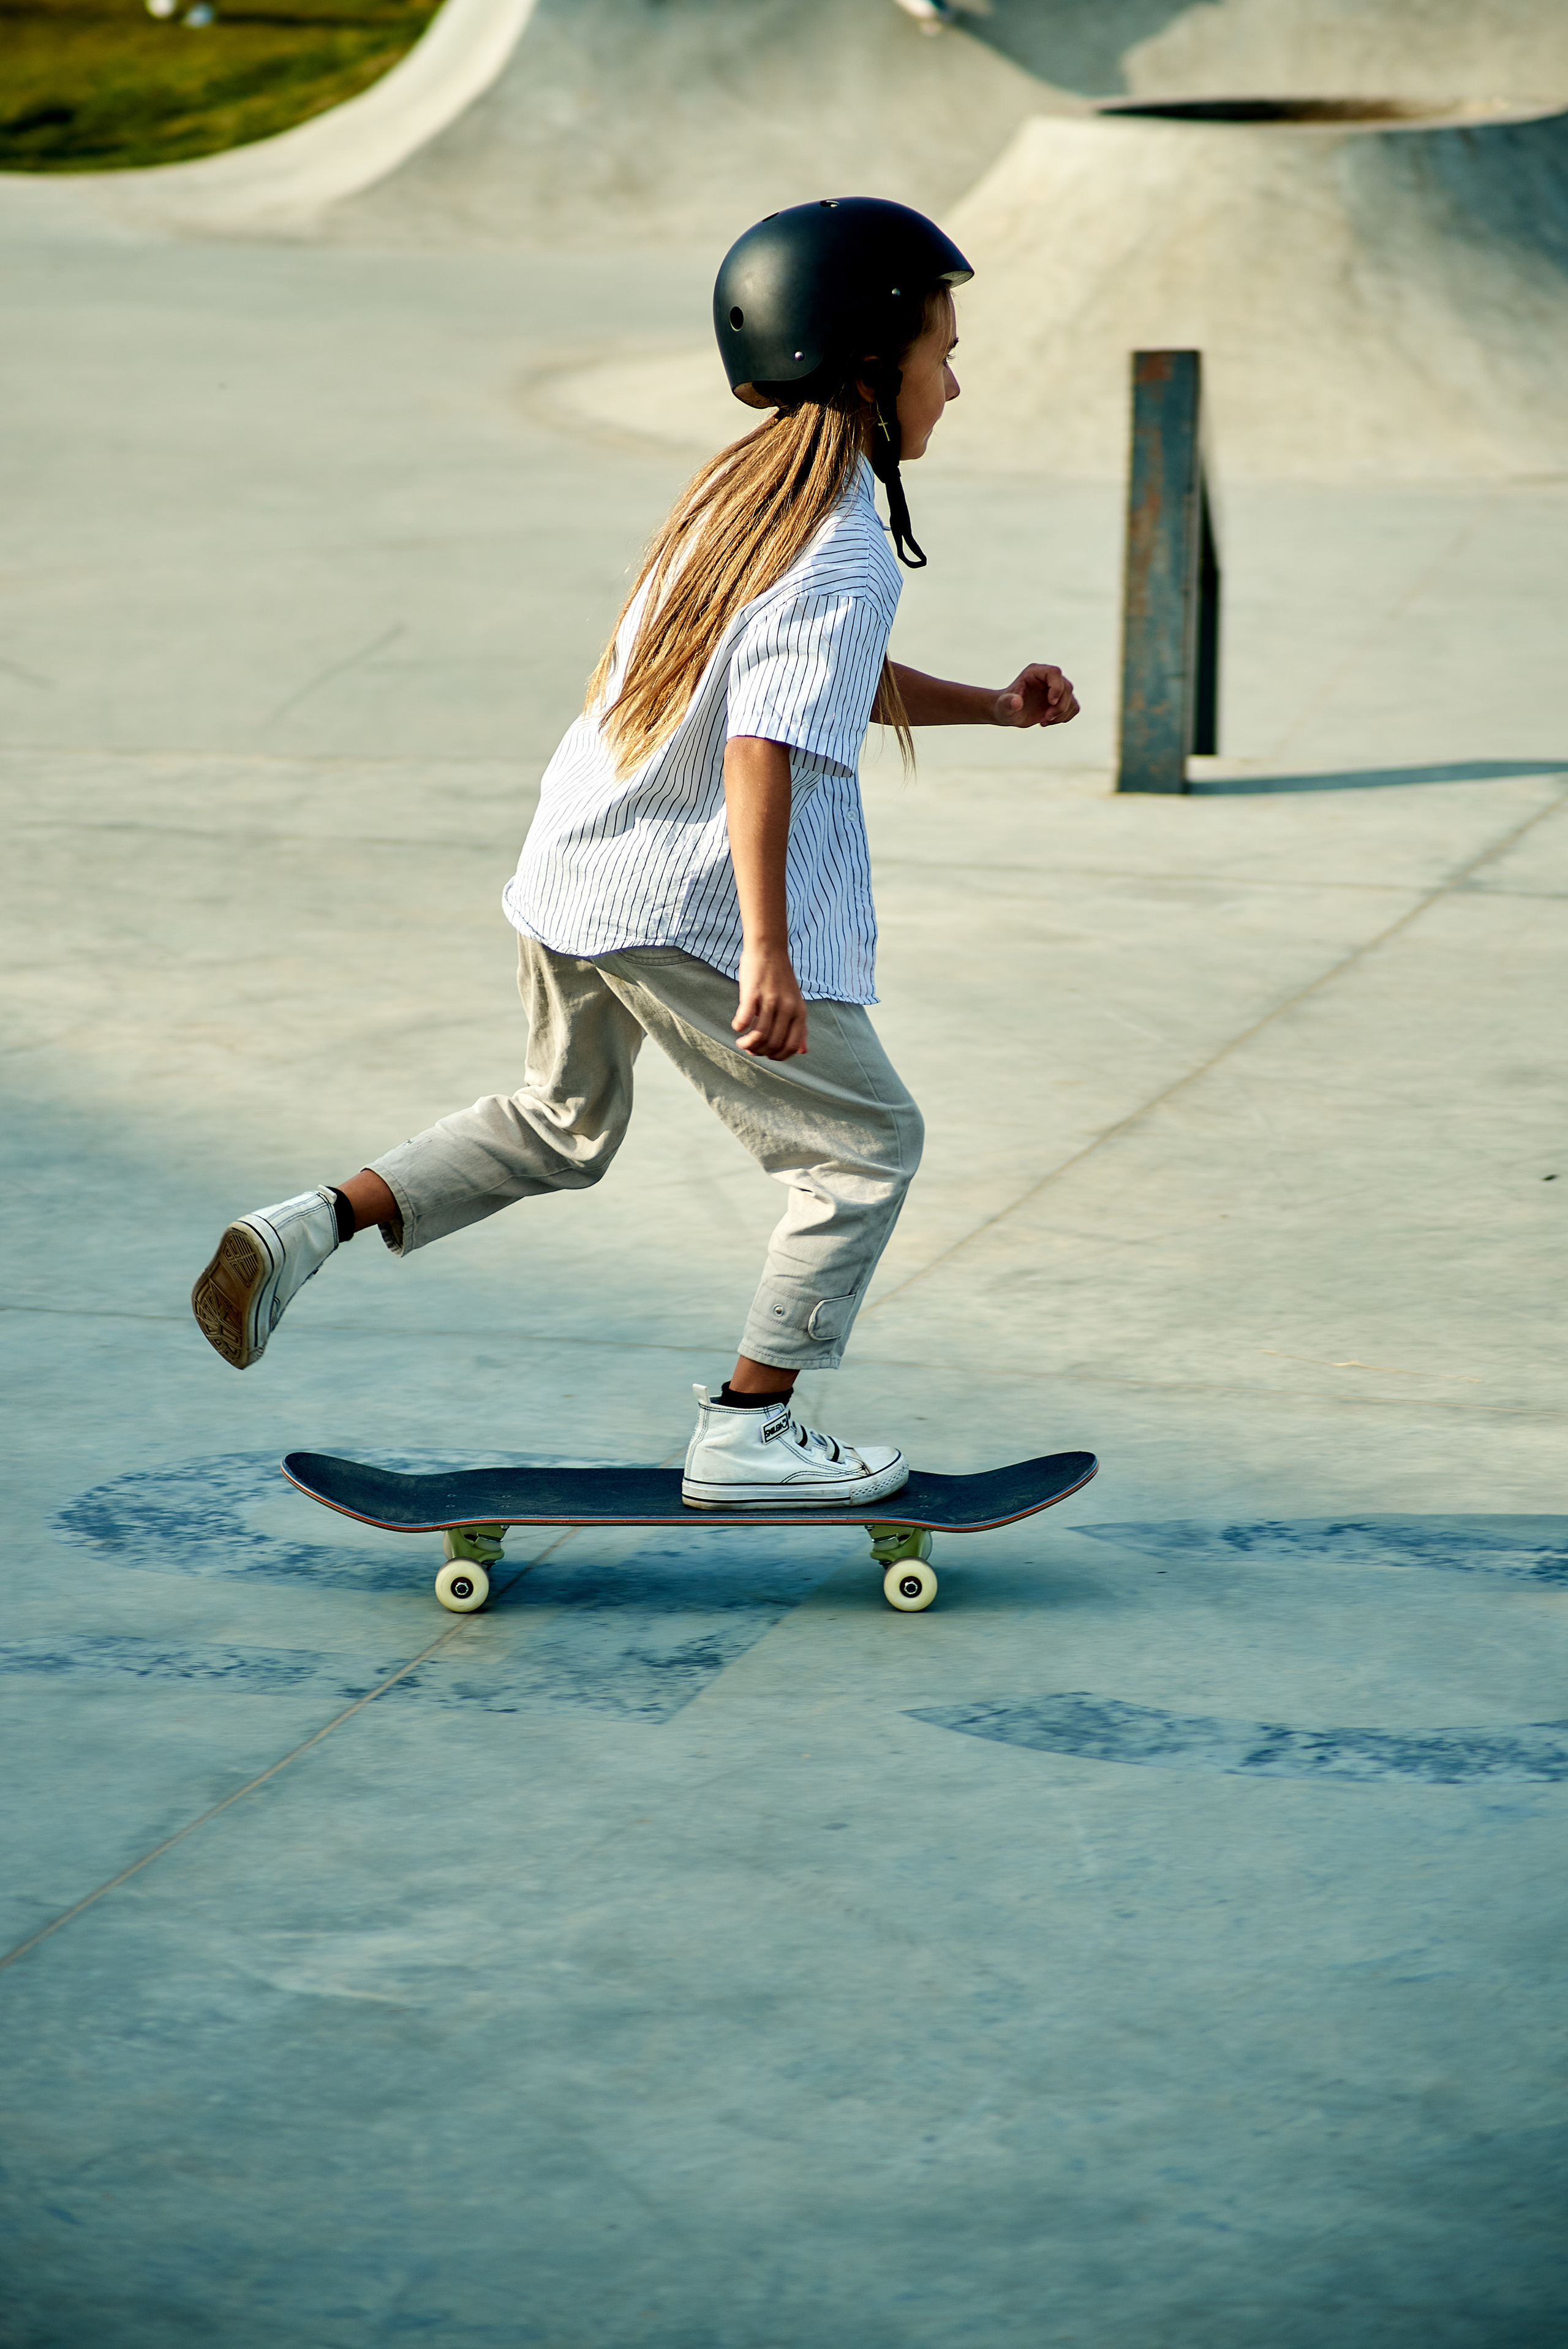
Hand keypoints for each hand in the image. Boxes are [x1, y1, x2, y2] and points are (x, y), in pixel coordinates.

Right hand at [733, 944, 807, 1059]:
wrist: (769, 949)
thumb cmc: (780, 979)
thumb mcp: (796, 1003)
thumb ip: (800, 1028)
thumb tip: (803, 1052)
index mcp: (800, 1013)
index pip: (790, 1047)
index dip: (776, 1056)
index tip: (766, 1054)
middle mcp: (788, 1008)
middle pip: (773, 1044)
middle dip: (759, 1051)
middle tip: (749, 1047)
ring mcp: (771, 1000)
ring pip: (759, 1036)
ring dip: (746, 1044)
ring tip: (741, 1041)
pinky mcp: (753, 993)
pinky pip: (744, 1020)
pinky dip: (739, 1027)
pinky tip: (737, 1025)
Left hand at [993, 663, 1078, 728]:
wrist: (1008, 712)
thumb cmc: (1004, 706)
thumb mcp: (1003, 706)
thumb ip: (1008, 702)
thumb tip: (1017, 703)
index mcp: (1035, 672)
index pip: (1055, 672)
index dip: (1057, 687)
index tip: (1050, 703)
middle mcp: (1048, 678)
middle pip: (1067, 687)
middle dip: (1059, 706)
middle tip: (1045, 718)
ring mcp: (1056, 689)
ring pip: (1072, 699)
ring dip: (1062, 714)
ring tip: (1044, 721)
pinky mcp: (1060, 700)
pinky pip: (1073, 708)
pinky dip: (1064, 717)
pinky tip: (1049, 721)